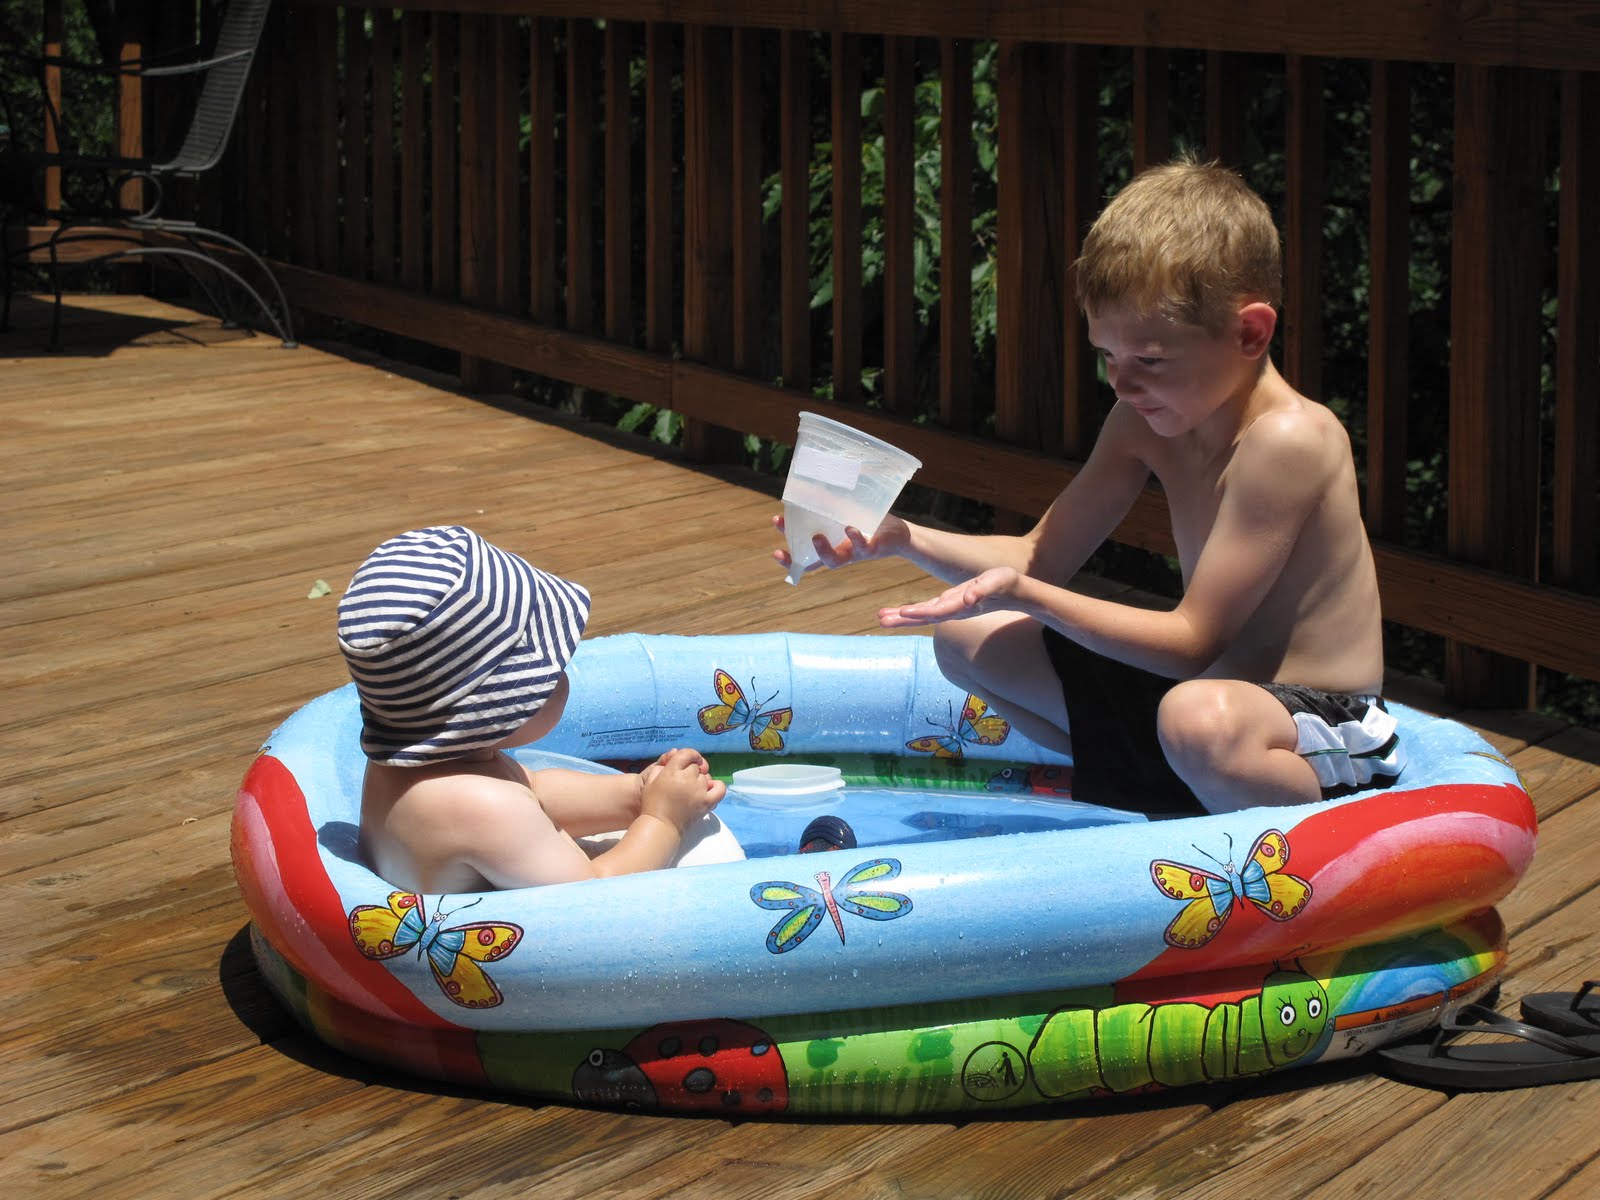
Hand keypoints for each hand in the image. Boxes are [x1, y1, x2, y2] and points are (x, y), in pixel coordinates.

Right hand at [640, 748, 725, 833]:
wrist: (661, 826)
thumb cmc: (652, 803)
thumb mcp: (650, 781)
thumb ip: (661, 766)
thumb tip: (674, 756)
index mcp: (672, 772)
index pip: (687, 754)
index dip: (689, 755)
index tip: (688, 760)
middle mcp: (687, 779)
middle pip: (695, 767)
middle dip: (689, 770)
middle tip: (682, 781)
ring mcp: (699, 791)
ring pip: (705, 777)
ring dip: (699, 780)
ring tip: (691, 788)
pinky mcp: (706, 802)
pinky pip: (719, 789)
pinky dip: (717, 786)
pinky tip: (709, 788)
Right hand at [771, 513, 905, 575]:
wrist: (897, 533)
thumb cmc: (868, 522)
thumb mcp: (845, 509)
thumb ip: (829, 500)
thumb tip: (809, 478)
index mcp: (829, 545)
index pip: (804, 556)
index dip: (788, 557)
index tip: (775, 551)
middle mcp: (838, 553)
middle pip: (813, 562)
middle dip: (796, 558)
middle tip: (781, 549)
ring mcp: (854, 553)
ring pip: (835, 560)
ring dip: (823, 551)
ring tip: (816, 537)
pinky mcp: (872, 549)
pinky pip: (862, 547)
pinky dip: (856, 538)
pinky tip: (850, 528)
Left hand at [878, 567, 1025, 627]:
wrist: (1012, 593)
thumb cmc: (1005, 584)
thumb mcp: (997, 582)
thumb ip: (983, 590)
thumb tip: (967, 599)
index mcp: (961, 606)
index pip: (938, 610)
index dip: (921, 612)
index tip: (904, 612)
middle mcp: (952, 610)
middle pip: (924, 616)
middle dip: (903, 619)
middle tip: (881, 620)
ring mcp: (949, 608)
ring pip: (921, 615)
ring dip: (901, 617)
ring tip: (881, 617)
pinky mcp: (948, 604)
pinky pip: (926, 610)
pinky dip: (910, 612)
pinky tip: (896, 613)